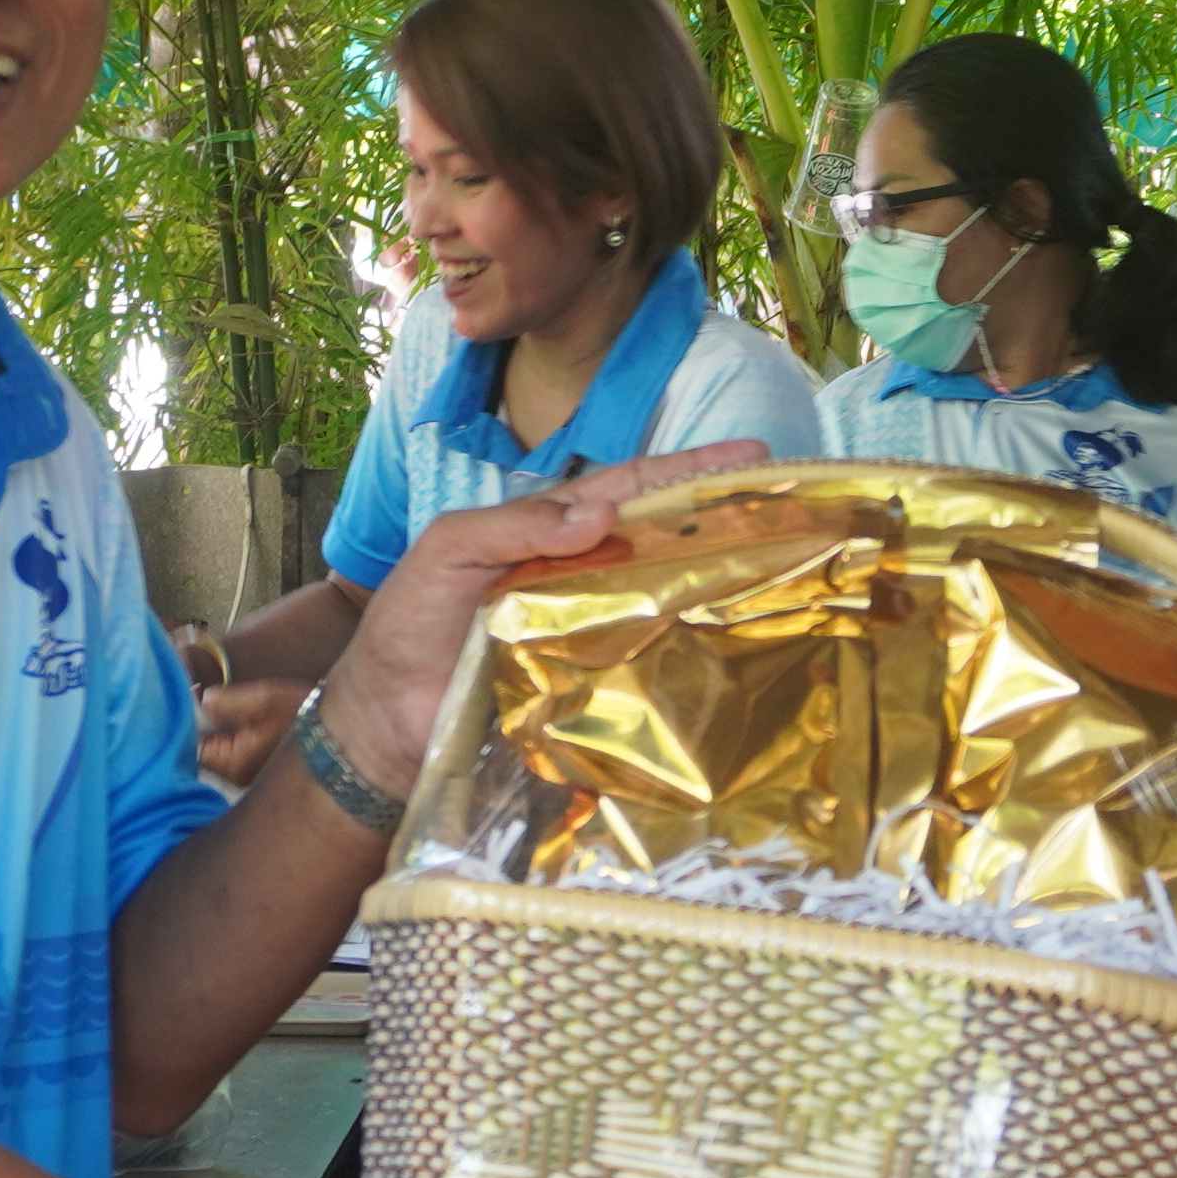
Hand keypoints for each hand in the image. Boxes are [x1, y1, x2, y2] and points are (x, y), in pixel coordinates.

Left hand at [197, 677, 305, 794]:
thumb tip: (201, 699)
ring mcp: (250, 785)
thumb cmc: (307, 716)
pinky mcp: (261, 781)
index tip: (197, 701)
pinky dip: (237, 747)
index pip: (193, 746)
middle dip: (206, 732)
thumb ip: (227, 701)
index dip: (192, 723)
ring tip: (238, 717)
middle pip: (205, 756)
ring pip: (221, 760)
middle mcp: (237, 781)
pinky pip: (237, 763)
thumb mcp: (266, 700)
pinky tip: (252, 731)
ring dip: (223, 739)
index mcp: (232, 763)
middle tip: (218, 705)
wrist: (347, 738)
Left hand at [312, 444, 772, 808]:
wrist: (381, 720)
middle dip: (728, 522)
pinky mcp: (593, 694)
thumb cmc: (408, 623)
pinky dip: (691, 662)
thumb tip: (599, 515)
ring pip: (669, 603)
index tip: (751, 457)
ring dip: (723, 588)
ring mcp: (593, 637)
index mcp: (553, 533)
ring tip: (787, 572)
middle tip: (795, 509)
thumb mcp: (448, 549)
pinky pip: (650, 672)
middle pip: (667, 542)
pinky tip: (736, 657)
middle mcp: (585, 580)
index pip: (630, 489)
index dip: (689, 472)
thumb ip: (513, 524)